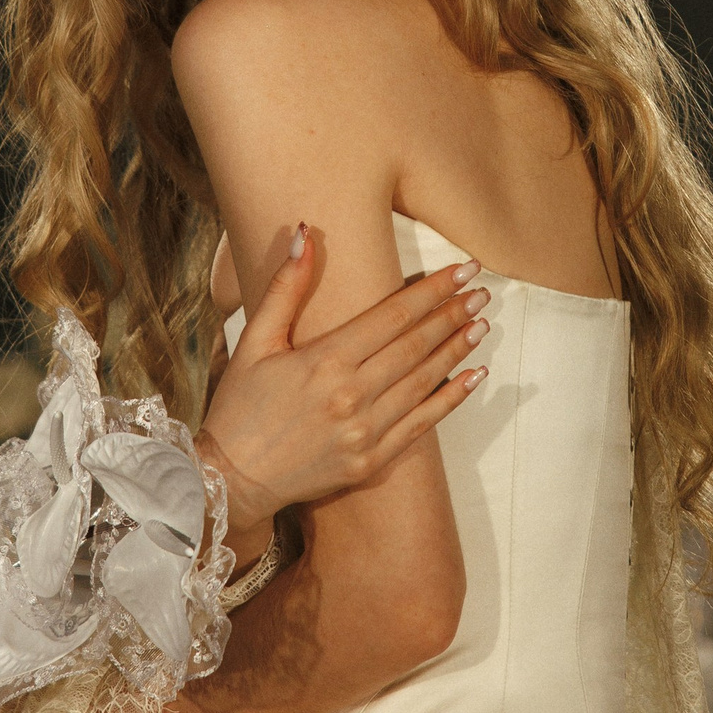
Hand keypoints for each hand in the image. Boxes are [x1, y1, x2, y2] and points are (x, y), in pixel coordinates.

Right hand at [195, 229, 488, 538]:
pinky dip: (451, 399)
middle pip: (415, 345)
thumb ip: (285, 288)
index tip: (461, 269)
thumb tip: (306, 234)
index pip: (392, 315)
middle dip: (453, 314)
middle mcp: (350, 396)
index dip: (432, 290)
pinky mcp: (371, 461)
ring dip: (456, 350)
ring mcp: (364, 432)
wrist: (230, 479)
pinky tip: (474, 377)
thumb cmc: (238, 406)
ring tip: (481, 324)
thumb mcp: (254, 341)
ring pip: (424, 382)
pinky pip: (422, 425)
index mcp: (324, 361)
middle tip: (482, 289)